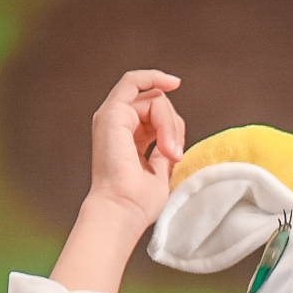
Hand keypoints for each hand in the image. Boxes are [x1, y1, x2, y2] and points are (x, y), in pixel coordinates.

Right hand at [51, 70, 186, 292]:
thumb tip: (175, 138)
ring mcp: (112, 117)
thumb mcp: (160, 170)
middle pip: (156, 103)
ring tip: (169, 152)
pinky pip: (137, 83)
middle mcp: (116, 124)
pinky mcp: (112, 112)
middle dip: (173, 125)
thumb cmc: (137, 201)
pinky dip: (157, 88)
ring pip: (153, 98)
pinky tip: (171, 93)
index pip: (152, 114)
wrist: (123, 209)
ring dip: (169, 123)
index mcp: (125, 137)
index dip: (170, 117)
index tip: (180, 134)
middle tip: (175, 155)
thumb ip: (164, 149)